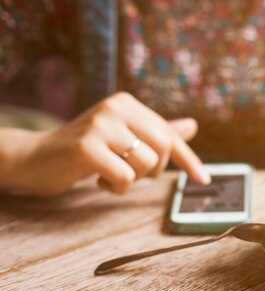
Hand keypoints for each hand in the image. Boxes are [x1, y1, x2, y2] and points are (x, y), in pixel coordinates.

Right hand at [13, 92, 208, 195]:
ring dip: (133, 180)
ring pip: (146, 162)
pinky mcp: (87, 146)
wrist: (36, 158)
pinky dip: (116, 187)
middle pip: (164, 146)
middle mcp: (116, 107)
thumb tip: (193, 126)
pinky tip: (98, 179)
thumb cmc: (85, 150)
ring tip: (109, 174)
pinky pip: (124, 177)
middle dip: (154, 169)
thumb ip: (156, 132)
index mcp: (128, 103)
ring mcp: (100, 124)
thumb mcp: (123, 137)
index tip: (204, 180)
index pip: (169, 133)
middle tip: (133, 174)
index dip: (188, 159)